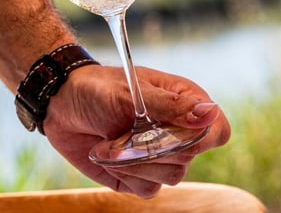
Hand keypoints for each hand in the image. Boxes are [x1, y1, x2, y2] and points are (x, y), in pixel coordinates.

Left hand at [43, 64, 229, 197]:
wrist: (63, 106)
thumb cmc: (100, 89)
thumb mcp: (134, 93)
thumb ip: (172, 106)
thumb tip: (210, 113)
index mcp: (187, 104)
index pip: (217, 131)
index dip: (202, 138)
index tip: (170, 131)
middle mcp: (179, 132)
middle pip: (190, 157)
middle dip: (154, 148)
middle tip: (124, 130)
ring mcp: (161, 156)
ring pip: (171, 176)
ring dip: (136, 162)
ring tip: (112, 142)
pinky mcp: (141, 175)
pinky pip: (149, 190)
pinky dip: (126, 175)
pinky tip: (110, 155)